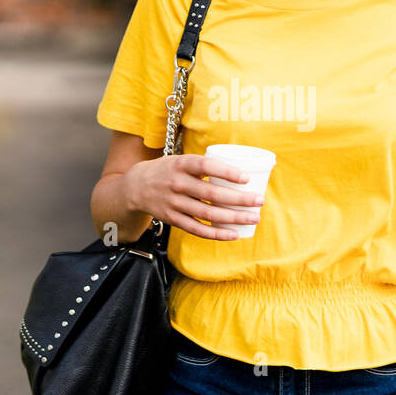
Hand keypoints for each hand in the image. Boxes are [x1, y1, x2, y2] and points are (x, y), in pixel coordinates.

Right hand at [123, 154, 263, 240]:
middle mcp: (177, 184)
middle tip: (259, 201)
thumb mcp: (181, 160)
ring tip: (253, 217)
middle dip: (240, 199)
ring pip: (208, 214)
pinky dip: (217, 234)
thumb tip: (240, 170)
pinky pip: (197, 229)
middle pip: (213, 194)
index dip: (227, 172)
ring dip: (234, 217)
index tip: (247, 178)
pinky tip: (234, 234)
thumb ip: (204, 165)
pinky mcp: (173, 219)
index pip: (206, 166)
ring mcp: (174, 203)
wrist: (135, 187)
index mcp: (181, 165)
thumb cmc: (168, 171)